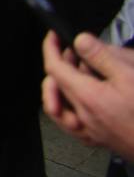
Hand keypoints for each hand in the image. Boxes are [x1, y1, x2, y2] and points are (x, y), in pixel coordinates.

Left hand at [42, 32, 133, 158]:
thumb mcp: (130, 74)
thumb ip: (101, 56)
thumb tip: (80, 41)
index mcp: (88, 98)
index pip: (54, 68)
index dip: (51, 47)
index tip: (55, 36)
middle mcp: (83, 118)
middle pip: (56, 85)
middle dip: (61, 63)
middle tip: (76, 51)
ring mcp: (91, 132)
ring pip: (60, 106)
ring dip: (64, 85)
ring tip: (83, 71)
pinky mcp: (101, 140)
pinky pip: (74, 123)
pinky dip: (71, 107)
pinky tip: (87, 96)